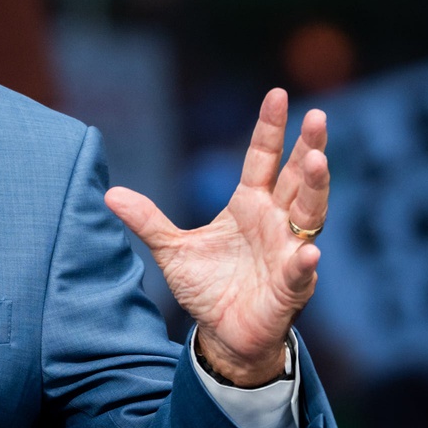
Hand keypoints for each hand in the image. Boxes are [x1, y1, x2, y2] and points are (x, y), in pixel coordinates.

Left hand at [104, 89, 327, 386]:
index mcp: (249, 205)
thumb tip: (111, 193)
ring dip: (316, 188)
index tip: (276, 94)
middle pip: (297, 177)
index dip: (270, 129)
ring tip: (317, 160)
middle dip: (308, 146)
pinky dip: (304, 262)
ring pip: (309, 214)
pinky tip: (308, 251)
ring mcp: (288, 252)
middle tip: (316, 116)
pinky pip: (300, 271)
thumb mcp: (171, 249)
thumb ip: (147, 220)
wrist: (222, 333)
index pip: (263, 159)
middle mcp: (276, 222)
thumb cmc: (208, 286)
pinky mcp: (290, 287)